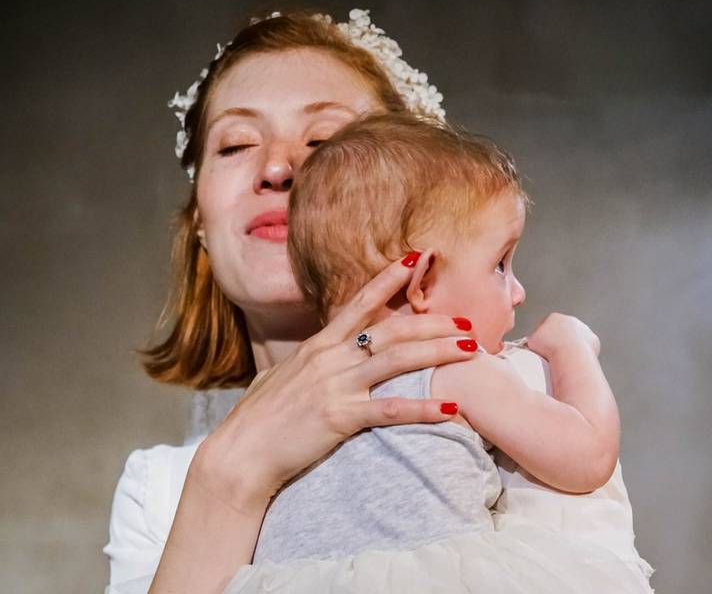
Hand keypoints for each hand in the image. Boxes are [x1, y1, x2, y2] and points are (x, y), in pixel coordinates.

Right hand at [195, 252, 479, 511]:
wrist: (240, 453)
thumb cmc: (257, 418)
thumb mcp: (280, 377)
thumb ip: (306, 361)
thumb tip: (319, 352)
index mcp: (318, 346)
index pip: (360, 303)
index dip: (390, 279)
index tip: (417, 258)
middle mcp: (330, 358)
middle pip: (391, 329)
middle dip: (432, 321)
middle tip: (467, 321)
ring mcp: (335, 386)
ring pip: (397, 360)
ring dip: (438, 352)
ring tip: (471, 350)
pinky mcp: (340, 417)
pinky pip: (390, 410)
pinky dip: (423, 408)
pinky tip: (451, 408)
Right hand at [526, 313, 600, 359]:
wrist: (571, 356)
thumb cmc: (550, 350)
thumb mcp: (531, 342)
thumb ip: (532, 339)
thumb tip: (531, 343)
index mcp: (554, 317)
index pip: (545, 324)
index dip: (542, 336)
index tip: (541, 347)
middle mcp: (570, 319)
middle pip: (562, 330)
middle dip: (558, 339)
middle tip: (553, 353)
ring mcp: (583, 328)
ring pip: (575, 338)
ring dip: (570, 345)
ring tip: (564, 359)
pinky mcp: (593, 339)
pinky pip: (585, 346)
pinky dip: (581, 352)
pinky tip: (575, 360)